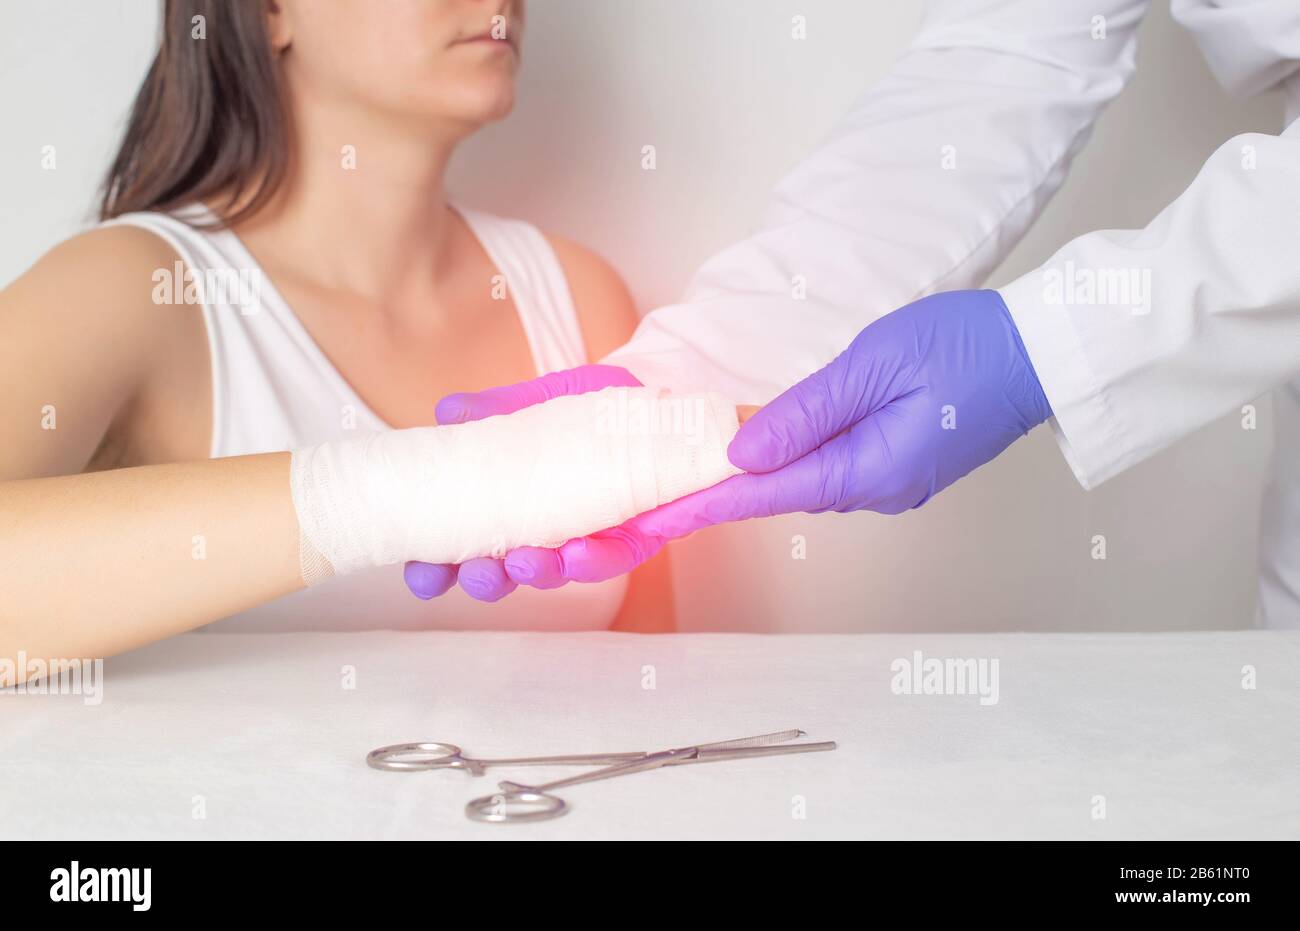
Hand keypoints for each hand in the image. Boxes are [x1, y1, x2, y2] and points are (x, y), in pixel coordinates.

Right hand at [402, 364, 641, 600]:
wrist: (667, 404)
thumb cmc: (601, 407)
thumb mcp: (549, 398)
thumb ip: (502, 408)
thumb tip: (447, 411)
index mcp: (514, 503)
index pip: (468, 542)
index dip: (440, 566)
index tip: (418, 573)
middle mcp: (546, 531)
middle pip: (505, 571)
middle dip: (483, 580)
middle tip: (470, 574)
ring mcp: (588, 540)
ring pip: (555, 573)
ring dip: (533, 574)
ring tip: (519, 563)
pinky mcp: (633, 541)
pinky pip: (610, 560)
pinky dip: (590, 560)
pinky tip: (574, 552)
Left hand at [633, 289, 1052, 540]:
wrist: (1043, 351)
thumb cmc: (967, 346)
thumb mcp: (874, 366)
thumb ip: (805, 411)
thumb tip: (741, 453)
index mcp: (869, 471)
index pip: (764, 494)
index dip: (702, 503)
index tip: (652, 518)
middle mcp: (879, 490)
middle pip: (782, 493)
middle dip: (718, 493)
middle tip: (659, 494)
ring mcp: (895, 481)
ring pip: (808, 479)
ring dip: (754, 476)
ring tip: (696, 471)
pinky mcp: (904, 464)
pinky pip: (834, 466)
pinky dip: (793, 460)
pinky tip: (766, 448)